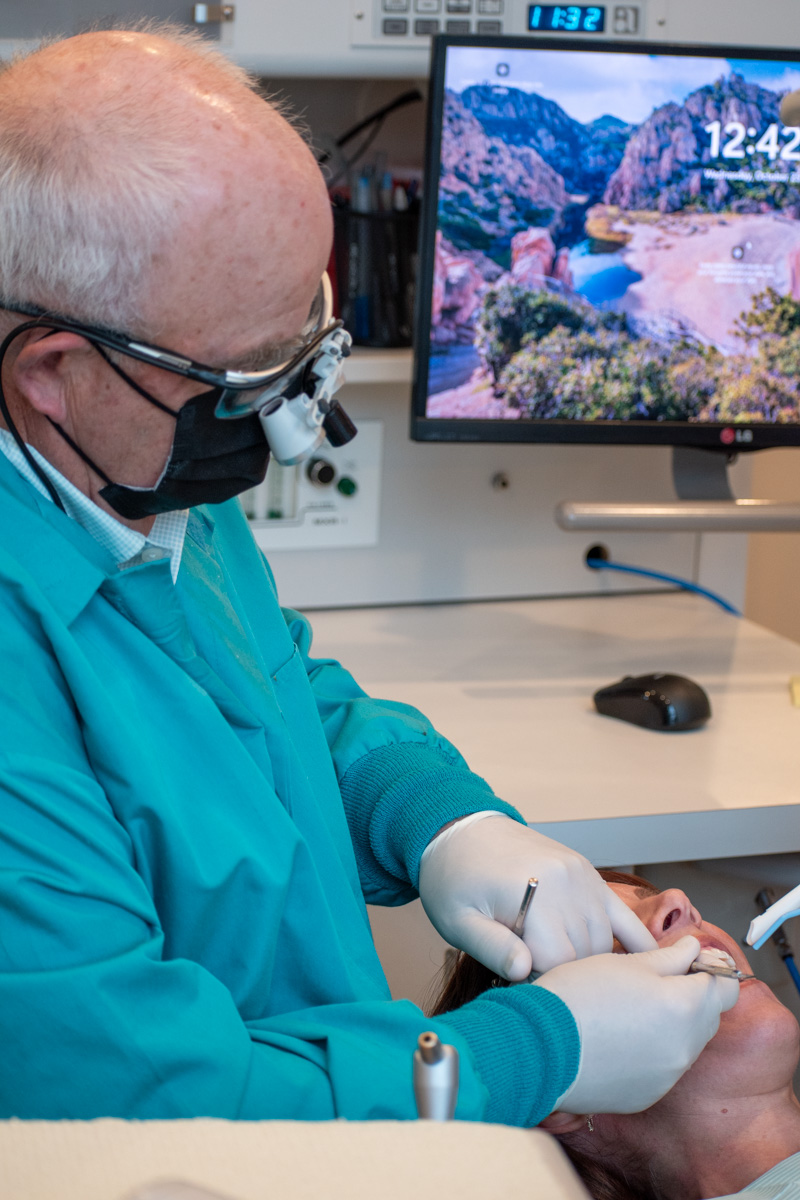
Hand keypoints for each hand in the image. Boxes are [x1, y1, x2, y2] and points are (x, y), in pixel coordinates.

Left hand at [418, 816, 655, 978]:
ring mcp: (583, 877)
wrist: (462, 832)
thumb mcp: (458, 919)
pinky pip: (624, 915)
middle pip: (583, 956)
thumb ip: (492, 948)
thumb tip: (524, 973)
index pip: (557, 964)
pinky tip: (648, 966)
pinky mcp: (589, 874)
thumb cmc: (454, 880)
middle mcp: (567, 882)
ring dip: (584, 961)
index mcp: (534, 893)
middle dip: (560, 973)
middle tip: (528, 972)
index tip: (515, 980)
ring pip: (603, 942)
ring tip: (552, 963)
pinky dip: (637, 942)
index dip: (538, 982)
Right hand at [534, 935, 738, 1113]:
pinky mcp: (648, 1094)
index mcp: (684, 1006)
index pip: (726, 988)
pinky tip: (619, 1037)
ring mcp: (668, 1075)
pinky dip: (653, 1050)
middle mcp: (685, 1047)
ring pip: (687, 1042)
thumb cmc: (579, 994)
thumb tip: (695, 949)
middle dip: (692, 996)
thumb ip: (669, 957)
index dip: (710, 970)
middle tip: (655, 980)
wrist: (539, 1047)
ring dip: (673, 1023)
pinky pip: (664, 1066)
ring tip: (632, 1009)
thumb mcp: (625, 962)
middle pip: (708, 1016)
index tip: (688, 962)